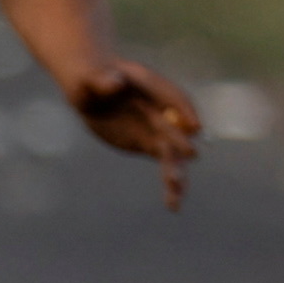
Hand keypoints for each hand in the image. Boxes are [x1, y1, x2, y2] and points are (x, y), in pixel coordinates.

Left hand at [67, 57, 202, 209]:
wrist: (90, 89)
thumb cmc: (90, 78)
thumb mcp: (90, 79)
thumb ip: (103, 81)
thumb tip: (115, 83)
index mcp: (151, 86)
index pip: (173, 97)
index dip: (184, 111)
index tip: (193, 125)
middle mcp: (161, 109)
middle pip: (175, 128)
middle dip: (181, 140)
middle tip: (190, 155)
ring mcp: (158, 128)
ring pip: (173, 152)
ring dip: (176, 170)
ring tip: (176, 190)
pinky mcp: (149, 144)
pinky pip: (165, 163)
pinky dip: (170, 183)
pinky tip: (173, 204)